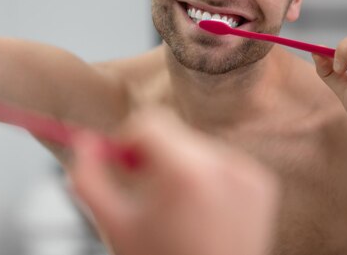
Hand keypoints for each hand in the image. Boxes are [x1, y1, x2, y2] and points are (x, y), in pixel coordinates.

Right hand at [68, 110, 277, 254]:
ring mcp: (247, 174)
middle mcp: (222, 165)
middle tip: (148, 190)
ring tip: (179, 209)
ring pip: (196, 146)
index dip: (129, 139)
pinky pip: (222, 162)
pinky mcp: (262, 184)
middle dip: (154, 155)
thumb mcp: (113, 225)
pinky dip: (208, 177)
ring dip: (181, 165)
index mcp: (184, 172)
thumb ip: (89, 177)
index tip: (124, 163)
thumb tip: (84, 141)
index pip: (150, 121)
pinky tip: (203, 212)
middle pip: (173, 133)